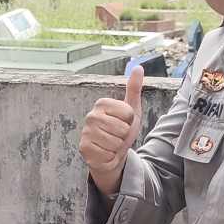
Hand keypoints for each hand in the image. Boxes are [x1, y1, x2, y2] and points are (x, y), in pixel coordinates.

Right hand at [79, 63, 143, 196]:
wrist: (112, 153)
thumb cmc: (121, 130)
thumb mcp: (131, 109)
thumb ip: (134, 88)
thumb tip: (138, 67)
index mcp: (102, 104)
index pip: (128, 113)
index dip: (131, 121)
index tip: (124, 122)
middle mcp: (91, 116)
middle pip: (123, 128)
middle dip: (124, 135)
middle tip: (117, 135)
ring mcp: (86, 132)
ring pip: (116, 142)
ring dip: (118, 147)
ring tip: (112, 144)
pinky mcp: (84, 148)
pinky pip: (108, 153)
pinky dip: (111, 156)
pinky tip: (105, 152)